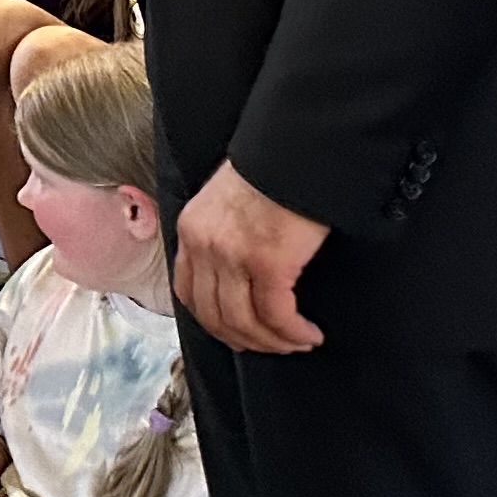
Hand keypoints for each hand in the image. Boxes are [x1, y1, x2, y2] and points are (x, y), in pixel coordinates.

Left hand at [174, 158, 330, 353]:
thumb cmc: (271, 173)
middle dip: (246, 339)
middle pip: (215, 315)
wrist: (294, 151)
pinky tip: (308, 334)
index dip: (213, 321)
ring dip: (273, 341)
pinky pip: (276, 315)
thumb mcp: (226, 202)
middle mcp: (204, 245)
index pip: (188, 292)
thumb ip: (222, 236)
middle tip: (273, 345)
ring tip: (297, 341)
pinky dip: (292, 332)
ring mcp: (233, 256)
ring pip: (244, 322)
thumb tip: (237, 274)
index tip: (237, 333)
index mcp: (190, 229)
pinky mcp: (268, 263)